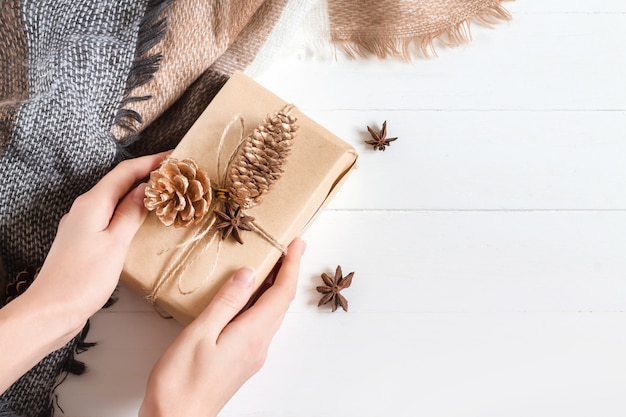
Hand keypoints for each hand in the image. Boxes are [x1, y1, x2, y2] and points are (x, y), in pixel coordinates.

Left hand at [33, 152, 169, 324]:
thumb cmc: (83, 278)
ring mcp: (82, 224)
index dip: (149, 162)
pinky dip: (128, 212)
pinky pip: (109, 216)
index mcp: (92, 204)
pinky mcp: (84, 240)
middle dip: (146, 176)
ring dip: (138, 195)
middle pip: (119, 183)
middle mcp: (85, 208)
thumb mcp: (115, 244)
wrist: (52, 309)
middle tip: (174, 176)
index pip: (124, 172)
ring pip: (114, 200)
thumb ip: (130, 214)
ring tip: (164, 195)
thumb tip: (145, 190)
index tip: (173, 157)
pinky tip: (141, 220)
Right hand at [140, 238, 305, 416]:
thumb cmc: (181, 382)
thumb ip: (226, 302)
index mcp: (252, 334)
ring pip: (272, 314)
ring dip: (277, 288)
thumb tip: (248, 274)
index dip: (292, 265)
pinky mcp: (243, 361)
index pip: (281, 293)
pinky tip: (249, 297)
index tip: (298, 243)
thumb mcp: (200, 333)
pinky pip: (261, 325)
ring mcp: (253, 355)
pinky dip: (262, 304)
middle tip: (289, 248)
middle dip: (288, 273)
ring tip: (273, 266)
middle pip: (281, 303)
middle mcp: (259, 345)